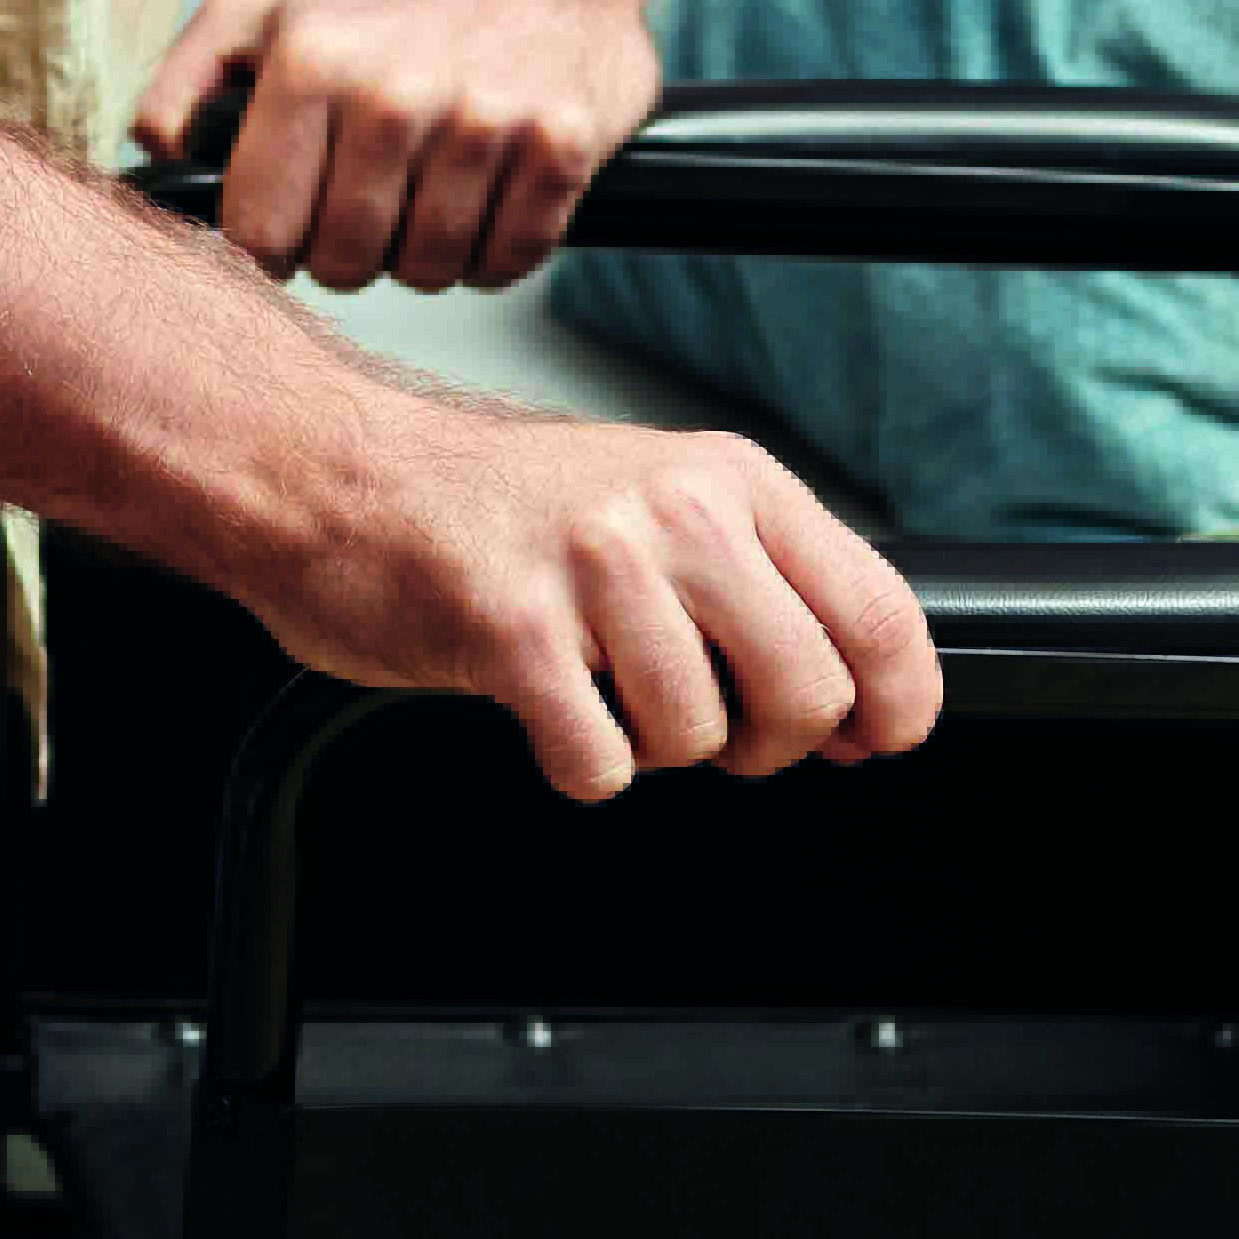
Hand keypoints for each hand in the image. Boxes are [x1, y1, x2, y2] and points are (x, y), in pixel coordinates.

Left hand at [133, 0, 662, 289]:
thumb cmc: (386, 7)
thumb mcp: (261, 16)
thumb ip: (182, 85)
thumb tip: (155, 159)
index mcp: (309, 60)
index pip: (259, 233)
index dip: (272, 246)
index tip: (293, 224)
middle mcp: (393, 91)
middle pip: (343, 263)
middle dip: (350, 251)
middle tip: (371, 201)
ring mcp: (482, 119)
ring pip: (426, 271)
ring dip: (424, 253)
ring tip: (430, 193)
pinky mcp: (558, 144)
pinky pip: (505, 262)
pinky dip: (493, 250)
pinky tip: (487, 194)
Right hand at [241, 392, 947, 802]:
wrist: (341, 473)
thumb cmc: (499, 504)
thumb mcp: (659, 503)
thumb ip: (766, 582)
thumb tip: (866, 703)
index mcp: (729, 479)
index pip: (876, 607)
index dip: (897, 702)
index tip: (875, 738)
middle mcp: (675, 511)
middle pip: (807, 690)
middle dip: (768, 744)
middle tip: (714, 726)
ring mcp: (595, 568)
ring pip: (699, 737)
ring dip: (654, 747)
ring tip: (603, 691)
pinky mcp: (514, 630)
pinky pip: (601, 764)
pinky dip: (580, 763)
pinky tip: (549, 707)